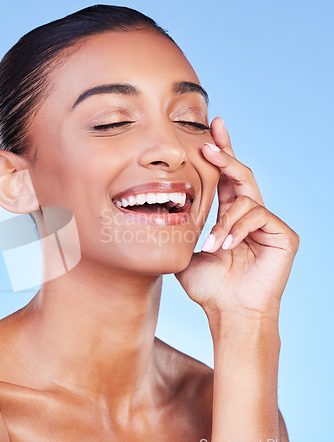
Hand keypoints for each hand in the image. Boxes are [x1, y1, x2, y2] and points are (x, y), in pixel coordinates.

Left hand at [175, 117, 298, 321]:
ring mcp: (268, 223)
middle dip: (225, 155)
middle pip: (241, 173)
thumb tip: (157, 213)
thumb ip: (182, 231)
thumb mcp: (186, 254)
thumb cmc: (209, 287)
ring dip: (224, 220)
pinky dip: (237, 229)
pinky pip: (258, 216)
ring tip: (212, 246)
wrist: (229, 313)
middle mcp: (249, 214)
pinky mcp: (283, 234)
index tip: (210, 128)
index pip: (225, 178)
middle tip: (208, 141)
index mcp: (229, 215)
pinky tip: (226, 247)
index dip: (220, 153)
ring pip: (246, 198)